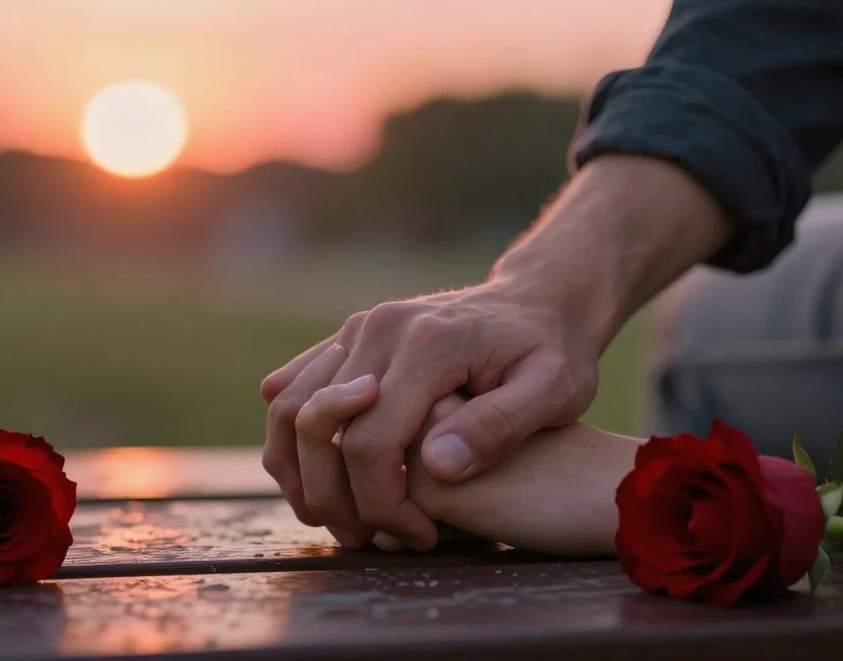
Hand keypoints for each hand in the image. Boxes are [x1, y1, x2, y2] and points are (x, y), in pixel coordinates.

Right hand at [262, 155, 735, 551]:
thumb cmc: (554, 352)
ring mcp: (357, 329)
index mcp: (428, 344)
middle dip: (336, 501)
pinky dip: (292, 443)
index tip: (420, 534)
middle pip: (315, 429)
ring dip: (299, 475)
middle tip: (375, 540)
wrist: (538, 300)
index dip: (381, 503)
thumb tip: (436, 466)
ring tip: (342, 520)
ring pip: (287, 410)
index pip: (369, 441)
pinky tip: (323, 481)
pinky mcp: (348, 338)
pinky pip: (292, 390)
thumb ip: (498, 427)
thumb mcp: (554, 391)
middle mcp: (380, 328)